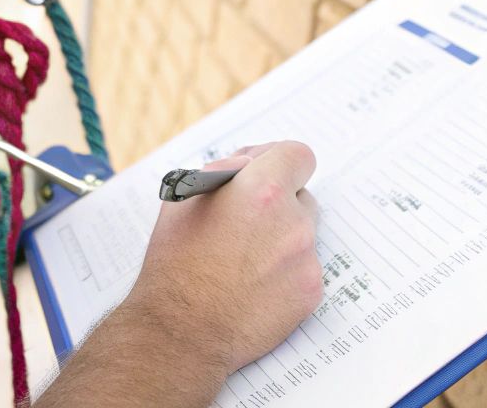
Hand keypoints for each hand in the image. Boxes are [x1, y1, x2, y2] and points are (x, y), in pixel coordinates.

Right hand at [126, 140, 321, 374]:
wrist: (181, 331)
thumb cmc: (175, 264)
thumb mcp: (186, 199)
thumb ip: (226, 171)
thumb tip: (251, 163)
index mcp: (262, 189)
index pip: (298, 155)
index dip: (282, 163)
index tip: (273, 174)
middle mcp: (292, 221)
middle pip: (302, 198)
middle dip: (280, 206)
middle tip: (248, 225)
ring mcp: (306, 259)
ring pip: (303, 235)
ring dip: (282, 241)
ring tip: (246, 261)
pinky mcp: (311, 292)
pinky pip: (304, 270)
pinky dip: (285, 275)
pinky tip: (255, 286)